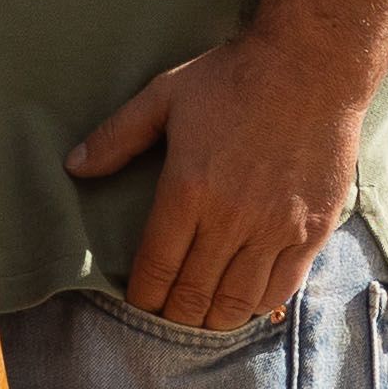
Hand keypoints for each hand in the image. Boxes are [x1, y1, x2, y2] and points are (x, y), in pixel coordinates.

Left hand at [66, 31, 364, 331]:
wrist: (310, 67)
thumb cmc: (232, 78)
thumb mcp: (163, 96)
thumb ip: (117, 135)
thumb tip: (74, 166)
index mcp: (188, 188)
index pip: (157, 266)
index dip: (144, 296)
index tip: (138, 304)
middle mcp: (231, 218)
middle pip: (195, 293)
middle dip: (176, 316)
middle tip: (166, 321)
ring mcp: (276, 228)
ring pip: (238, 300)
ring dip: (216, 320)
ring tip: (202, 320)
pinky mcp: (313, 231)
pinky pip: (282, 286)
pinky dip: (259, 304)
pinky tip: (246, 304)